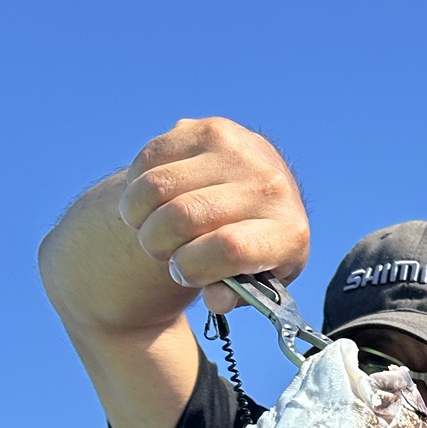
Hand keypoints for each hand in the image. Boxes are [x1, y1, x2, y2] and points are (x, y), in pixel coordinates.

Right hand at [119, 117, 309, 314]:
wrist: (262, 193)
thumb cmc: (253, 249)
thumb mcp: (252, 281)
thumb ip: (232, 295)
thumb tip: (216, 298)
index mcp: (289, 233)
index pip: (229, 249)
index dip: (192, 267)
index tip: (182, 272)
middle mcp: (270, 186)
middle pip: (184, 217)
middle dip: (158, 244)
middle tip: (160, 250)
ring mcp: (239, 151)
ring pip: (157, 187)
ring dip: (140, 216)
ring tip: (150, 227)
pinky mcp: (209, 129)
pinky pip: (149, 160)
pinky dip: (137, 186)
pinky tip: (153, 199)